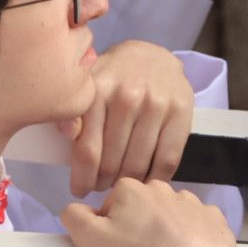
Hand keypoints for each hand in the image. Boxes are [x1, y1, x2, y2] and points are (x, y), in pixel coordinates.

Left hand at [61, 41, 193, 195]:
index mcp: (97, 92)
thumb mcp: (88, 86)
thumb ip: (74, 112)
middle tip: (100, 188)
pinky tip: (145, 181)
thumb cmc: (114, 78)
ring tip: (120, 185)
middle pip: (112, 163)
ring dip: (127, 184)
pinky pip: (167, 161)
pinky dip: (155, 179)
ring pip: (139, 166)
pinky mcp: (181, 112)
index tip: (79, 189)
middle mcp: (127, 97)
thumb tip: (67, 136)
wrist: (155, 57)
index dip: (82, 178)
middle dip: (103, 183)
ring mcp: (156, 105)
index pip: (87, 150)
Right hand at [62, 180, 236, 246]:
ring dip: (165, 236)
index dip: (109, 228)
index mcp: (132, 189)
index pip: (113, 204)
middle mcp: (164, 190)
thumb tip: (72, 211)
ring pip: (172, 219)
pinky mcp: (213, 221)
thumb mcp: (91, 238)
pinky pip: (199, 229)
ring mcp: (192, 204)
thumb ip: (74, 218)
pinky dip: (192, 242)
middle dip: (137, 232)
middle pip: (143, 210)